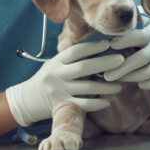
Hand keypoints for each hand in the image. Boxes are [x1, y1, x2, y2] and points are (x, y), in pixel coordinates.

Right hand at [6, 40, 123, 125]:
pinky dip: (97, 103)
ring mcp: (59, 91)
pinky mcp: (62, 106)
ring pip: (87, 88)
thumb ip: (72, 59)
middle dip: (105, 63)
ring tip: (120, 84)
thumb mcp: (56, 64)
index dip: (92, 46)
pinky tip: (107, 101)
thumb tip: (99, 48)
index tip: (108, 43)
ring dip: (106, 86)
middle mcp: (57, 75)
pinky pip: (83, 105)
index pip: (76, 51)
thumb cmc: (49, 78)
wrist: (28, 99)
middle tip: (121, 60)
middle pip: (84, 68)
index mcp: (56, 62)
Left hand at [103, 18, 149, 89]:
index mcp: (147, 35)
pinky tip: (134, 83)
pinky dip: (144, 84)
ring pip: (148, 72)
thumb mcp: (131, 33)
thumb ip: (118, 35)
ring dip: (130, 77)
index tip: (110, 44)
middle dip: (123, 67)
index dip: (125, 40)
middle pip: (142, 58)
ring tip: (116, 79)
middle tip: (106, 75)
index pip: (138, 37)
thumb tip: (96, 37)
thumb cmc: (136, 39)